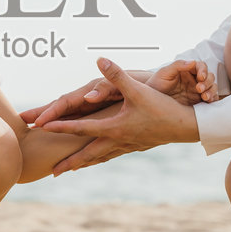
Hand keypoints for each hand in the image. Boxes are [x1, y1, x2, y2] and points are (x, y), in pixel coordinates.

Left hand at [42, 57, 200, 161]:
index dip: (61, 127)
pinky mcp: (137, 145)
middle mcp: (118, 140)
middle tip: (52, 172)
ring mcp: (128, 145)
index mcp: (114, 128)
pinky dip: (102, 158)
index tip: (43, 129)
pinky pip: (113, 154)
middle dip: (69, 162)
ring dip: (84, 163)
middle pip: (88, 153)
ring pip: (101, 156)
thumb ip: (117, 75)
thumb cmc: (161, 108)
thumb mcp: (137, 89)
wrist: (187, 126)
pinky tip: (101, 158)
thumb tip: (99, 60)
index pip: (81, 128)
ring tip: (70, 169)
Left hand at [144, 59, 215, 106]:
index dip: (203, 70)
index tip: (200, 77)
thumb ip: (178, 66)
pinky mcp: (198, 102)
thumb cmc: (156, 84)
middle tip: (199, 89)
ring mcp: (197, 91)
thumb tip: (193, 62)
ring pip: (212, 87)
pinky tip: (208, 102)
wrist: (150, 102)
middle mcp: (194, 80)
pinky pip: (210, 99)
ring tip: (204, 97)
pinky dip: (212, 99)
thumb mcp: (164, 73)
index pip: (201, 67)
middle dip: (207, 82)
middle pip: (209, 77)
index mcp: (187, 70)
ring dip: (211, 91)